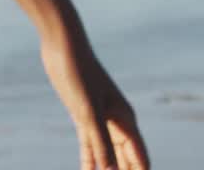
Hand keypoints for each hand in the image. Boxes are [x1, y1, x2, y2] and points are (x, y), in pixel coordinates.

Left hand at [41, 36, 149, 169]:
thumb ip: (100, 143)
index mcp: (126, 120)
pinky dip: (91, 160)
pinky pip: (91, 145)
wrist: (63, 46)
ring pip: (110, 153)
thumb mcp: (88, 112)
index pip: (140, 159)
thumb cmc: (78, 73)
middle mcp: (118, 121)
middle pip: (128, 159)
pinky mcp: (84, 115)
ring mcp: (101, 118)